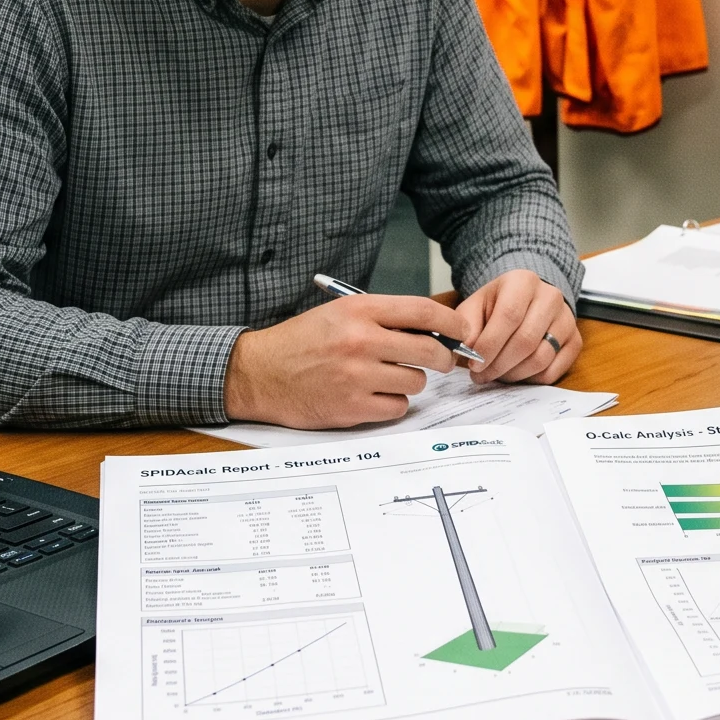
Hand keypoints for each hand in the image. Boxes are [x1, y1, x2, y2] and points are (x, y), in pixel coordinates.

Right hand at [222, 293, 472, 427]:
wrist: (259, 373)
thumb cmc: (302, 342)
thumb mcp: (339, 314)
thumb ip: (383, 318)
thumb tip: (433, 330)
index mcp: (359, 310)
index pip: (423, 310)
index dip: (451, 321)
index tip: (460, 330)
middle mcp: (361, 341)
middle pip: (429, 350)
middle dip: (443, 358)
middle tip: (440, 361)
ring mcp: (357, 376)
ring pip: (416, 382)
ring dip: (411, 382)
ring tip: (388, 377)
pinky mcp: (352, 407)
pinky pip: (397, 408)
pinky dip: (392, 404)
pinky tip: (374, 396)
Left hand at [453, 269, 579, 383]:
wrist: (527, 299)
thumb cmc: (498, 304)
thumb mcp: (475, 306)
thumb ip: (467, 327)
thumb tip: (466, 353)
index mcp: (523, 282)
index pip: (509, 316)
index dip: (490, 344)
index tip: (474, 364)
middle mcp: (551, 297)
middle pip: (526, 340)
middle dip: (499, 365)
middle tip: (481, 375)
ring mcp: (567, 320)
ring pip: (541, 358)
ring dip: (513, 375)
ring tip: (496, 375)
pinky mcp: (575, 341)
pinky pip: (553, 371)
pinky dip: (530, 379)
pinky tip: (515, 374)